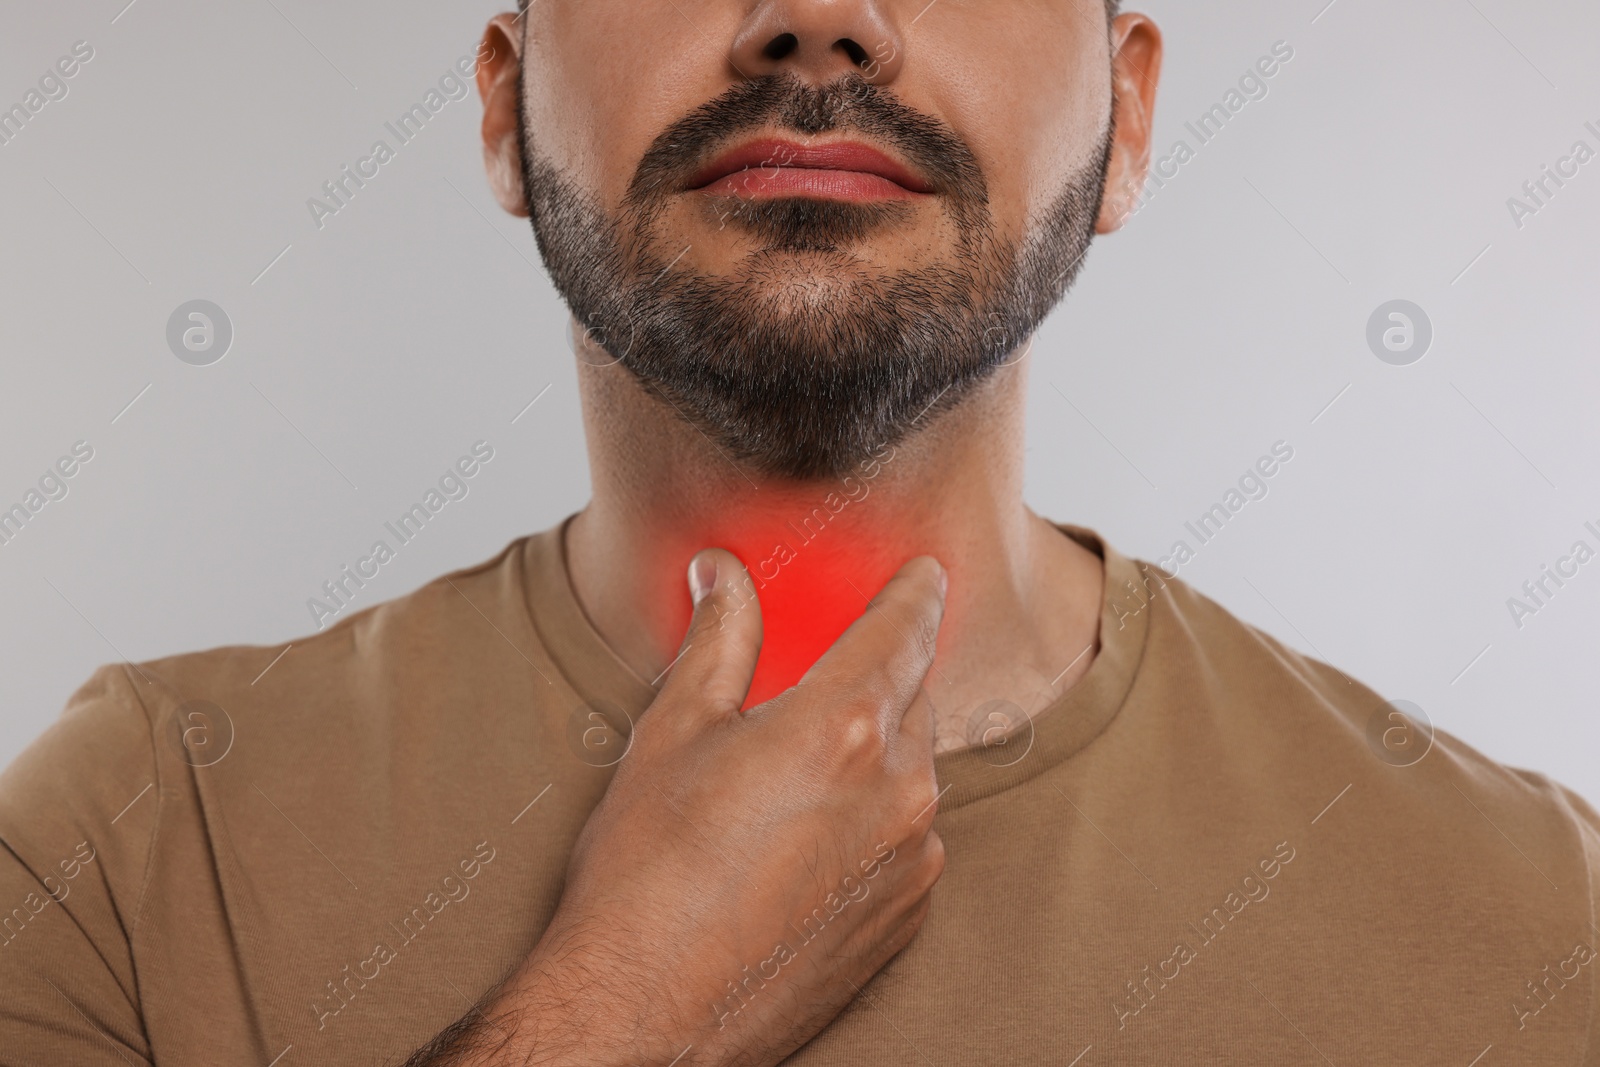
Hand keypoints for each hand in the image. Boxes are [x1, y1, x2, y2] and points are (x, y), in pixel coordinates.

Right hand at [495, 550, 948, 1065]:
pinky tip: (802, 839)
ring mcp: (911, 859)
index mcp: (842, 728)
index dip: (916, 591)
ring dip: (871, 754)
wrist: (645, 1014)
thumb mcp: (674, 731)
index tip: (923, 575)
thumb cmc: (646, 881)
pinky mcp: (906, 916)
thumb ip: (719, 639)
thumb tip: (723, 577)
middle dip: (875, 678)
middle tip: (818, 682)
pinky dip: (873, 819)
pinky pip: (908, 836)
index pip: (905, 628)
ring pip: (911, 770)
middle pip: (911, 698)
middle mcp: (898, 791)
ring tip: (788, 780)